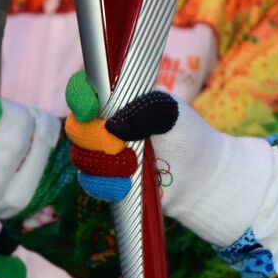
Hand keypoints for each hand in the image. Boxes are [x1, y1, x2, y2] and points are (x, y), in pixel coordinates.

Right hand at [65, 72, 277, 246]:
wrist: (199, 175)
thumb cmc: (187, 134)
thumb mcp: (171, 114)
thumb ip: (145, 112)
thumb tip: (112, 126)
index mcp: (119, 101)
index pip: (87, 91)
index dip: (80, 98)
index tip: (88, 109)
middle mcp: (104, 125)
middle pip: (78, 129)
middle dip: (95, 138)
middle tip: (120, 146)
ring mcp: (103, 154)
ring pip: (83, 157)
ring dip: (105, 164)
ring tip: (134, 165)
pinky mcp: (106, 182)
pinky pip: (92, 184)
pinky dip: (106, 185)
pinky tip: (126, 185)